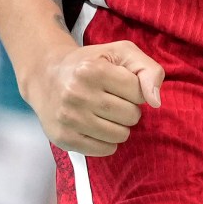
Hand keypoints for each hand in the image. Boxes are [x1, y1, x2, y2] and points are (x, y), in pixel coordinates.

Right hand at [19, 41, 164, 155]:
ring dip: (120, 127)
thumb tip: (156, 102)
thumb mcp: (121, 53)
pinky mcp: (63, 137)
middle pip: (131, 116)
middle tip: (113, 100)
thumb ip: (148, 70)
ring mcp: (69, 118)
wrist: (46, 76)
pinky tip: (98, 127)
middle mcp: (77, 94)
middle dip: (130, 109)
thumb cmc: (91, 63)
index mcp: (93, 70)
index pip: (138, 92)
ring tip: (106, 114)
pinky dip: (107, 142)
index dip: (136, 90)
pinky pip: (103, 150)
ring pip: (120, 135)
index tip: (121, 85)